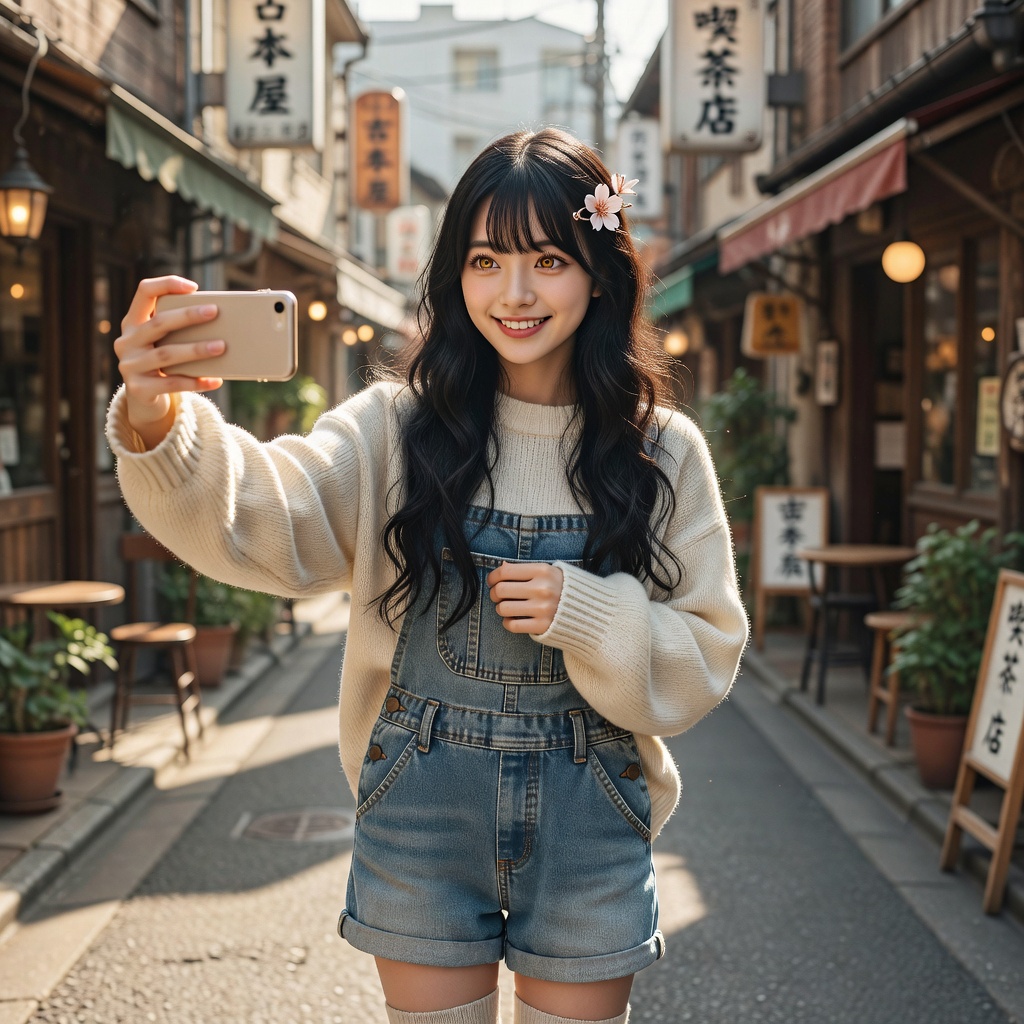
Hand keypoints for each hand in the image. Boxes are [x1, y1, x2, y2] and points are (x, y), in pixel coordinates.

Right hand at [114, 276, 223, 449]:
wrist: (143, 401)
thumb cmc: (162, 365)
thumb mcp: (163, 343)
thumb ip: (178, 331)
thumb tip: (219, 321)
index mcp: (133, 323)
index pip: (144, 292)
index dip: (166, 285)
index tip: (193, 287)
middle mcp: (127, 341)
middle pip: (158, 323)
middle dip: (187, 316)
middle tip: (214, 312)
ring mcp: (129, 366)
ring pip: (166, 354)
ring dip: (196, 349)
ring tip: (221, 346)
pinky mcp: (138, 389)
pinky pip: (172, 384)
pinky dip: (196, 381)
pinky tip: (216, 380)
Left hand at [486, 561, 563, 634]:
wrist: (589, 610)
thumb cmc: (563, 589)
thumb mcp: (549, 572)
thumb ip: (526, 570)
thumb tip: (502, 567)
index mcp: (543, 571)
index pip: (505, 571)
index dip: (493, 577)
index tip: (492, 581)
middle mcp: (542, 589)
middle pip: (501, 590)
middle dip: (494, 594)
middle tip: (498, 596)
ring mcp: (543, 608)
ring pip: (503, 608)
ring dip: (501, 608)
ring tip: (508, 607)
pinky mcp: (542, 626)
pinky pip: (512, 625)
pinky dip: (507, 622)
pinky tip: (513, 618)